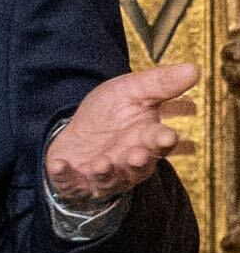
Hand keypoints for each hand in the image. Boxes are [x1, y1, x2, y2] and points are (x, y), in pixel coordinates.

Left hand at [46, 62, 196, 204]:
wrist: (78, 132)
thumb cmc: (110, 113)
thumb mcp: (132, 91)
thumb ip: (160, 84)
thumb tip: (194, 69)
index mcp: (147, 139)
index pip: (160, 141)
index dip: (164, 140)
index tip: (168, 136)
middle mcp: (129, 161)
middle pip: (138, 165)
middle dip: (138, 161)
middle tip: (137, 155)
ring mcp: (103, 175)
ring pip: (109, 178)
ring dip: (106, 172)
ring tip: (102, 164)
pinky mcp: (76, 181)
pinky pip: (71, 183)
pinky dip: (65, 176)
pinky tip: (58, 165)